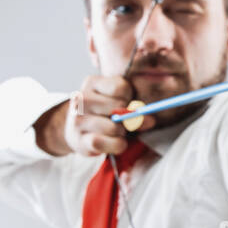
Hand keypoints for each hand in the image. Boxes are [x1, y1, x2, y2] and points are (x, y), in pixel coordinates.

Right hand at [35, 74, 156, 155]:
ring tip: (118, 132)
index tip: (126, 102)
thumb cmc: (103, 114)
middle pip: (118, 106)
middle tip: (122, 121)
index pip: (120, 87)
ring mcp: (77, 119)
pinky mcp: (79, 140)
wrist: (77, 131)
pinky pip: (103, 143)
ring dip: (122, 133)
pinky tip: (116, 142)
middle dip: (126, 117)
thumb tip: (150, 120)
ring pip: (112, 127)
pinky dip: (115, 145)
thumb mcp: (117, 103)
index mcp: (92, 83)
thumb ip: (135, 110)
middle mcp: (81, 98)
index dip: (129, 97)